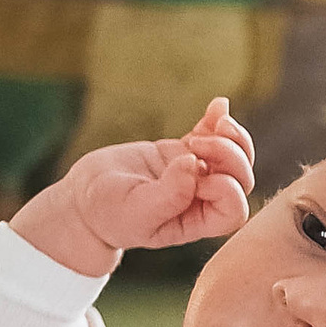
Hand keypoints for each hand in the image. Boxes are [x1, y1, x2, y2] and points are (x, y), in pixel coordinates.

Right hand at [16, 97, 254, 277]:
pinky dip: (218, 118)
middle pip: (240, 179)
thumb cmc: (106, 213)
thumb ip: (167, 196)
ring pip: (234, 156)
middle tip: (196, 144)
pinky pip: (212, 135)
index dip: (225, 187)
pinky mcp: (182, 152)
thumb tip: (194, 165)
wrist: (85, 199)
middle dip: (230, 155)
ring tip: (217, 122)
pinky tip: (217, 104)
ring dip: (232, 136)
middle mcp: (201, 200)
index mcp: (194, 222)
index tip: (189, 170)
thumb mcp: (133, 211)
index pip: (233, 209)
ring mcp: (194, 175)